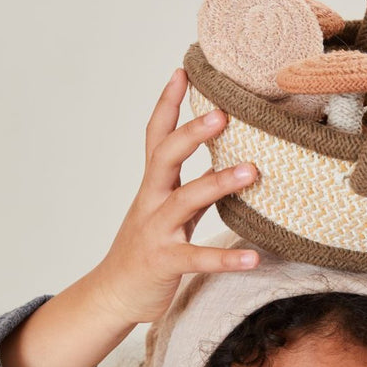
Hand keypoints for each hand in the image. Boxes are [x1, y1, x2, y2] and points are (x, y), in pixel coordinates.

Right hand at [90, 68, 260, 325]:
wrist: (112, 295)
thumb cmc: (147, 249)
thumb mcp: (167, 212)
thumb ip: (192, 188)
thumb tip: (230, 163)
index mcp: (153, 187)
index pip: (156, 137)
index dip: (167, 104)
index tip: (183, 71)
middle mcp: (151, 203)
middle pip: (165, 157)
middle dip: (192, 133)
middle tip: (223, 112)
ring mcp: (156, 232)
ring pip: (184, 201)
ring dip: (218, 184)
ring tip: (252, 172)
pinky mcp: (165, 263)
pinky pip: (198, 259)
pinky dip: (226, 258)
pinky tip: (253, 258)